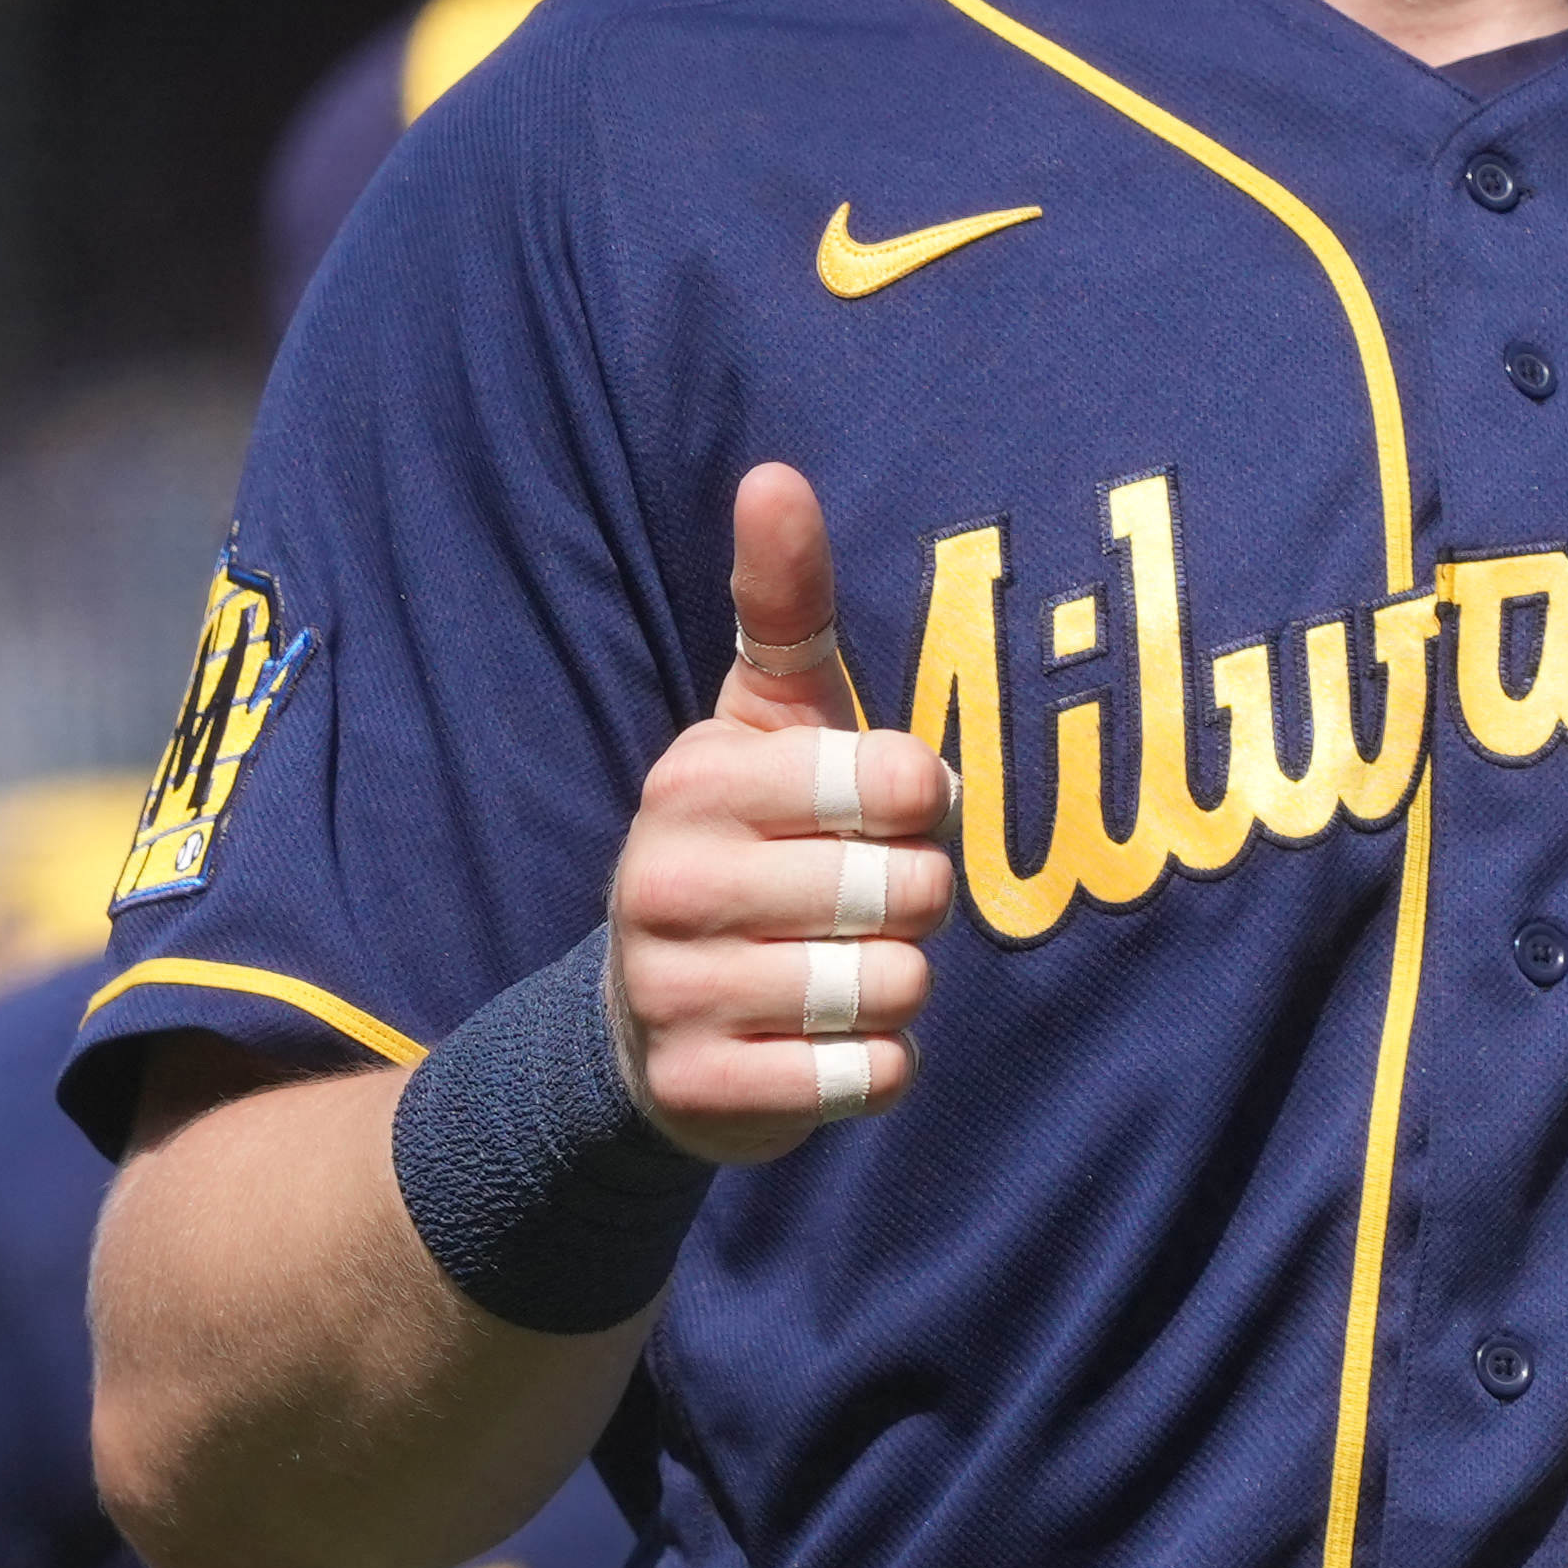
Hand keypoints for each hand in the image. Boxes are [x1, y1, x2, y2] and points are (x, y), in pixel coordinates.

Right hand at [608, 465, 962, 1166]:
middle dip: (914, 902)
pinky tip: (832, 1043)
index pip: (891, 778)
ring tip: (848, 968)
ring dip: (900, 986)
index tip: (883, 808)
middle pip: (899, 891)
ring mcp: (671, 992)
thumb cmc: (749, 841)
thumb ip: (785, 605)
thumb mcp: (768, 719)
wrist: (649, 1019)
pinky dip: (880, 1066)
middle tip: (867, 903)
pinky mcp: (699, 1094)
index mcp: (694, 779)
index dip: (918, 800)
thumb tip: (775, 474)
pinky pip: (864, 1079)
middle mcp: (663, 880)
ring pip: (886, 988)